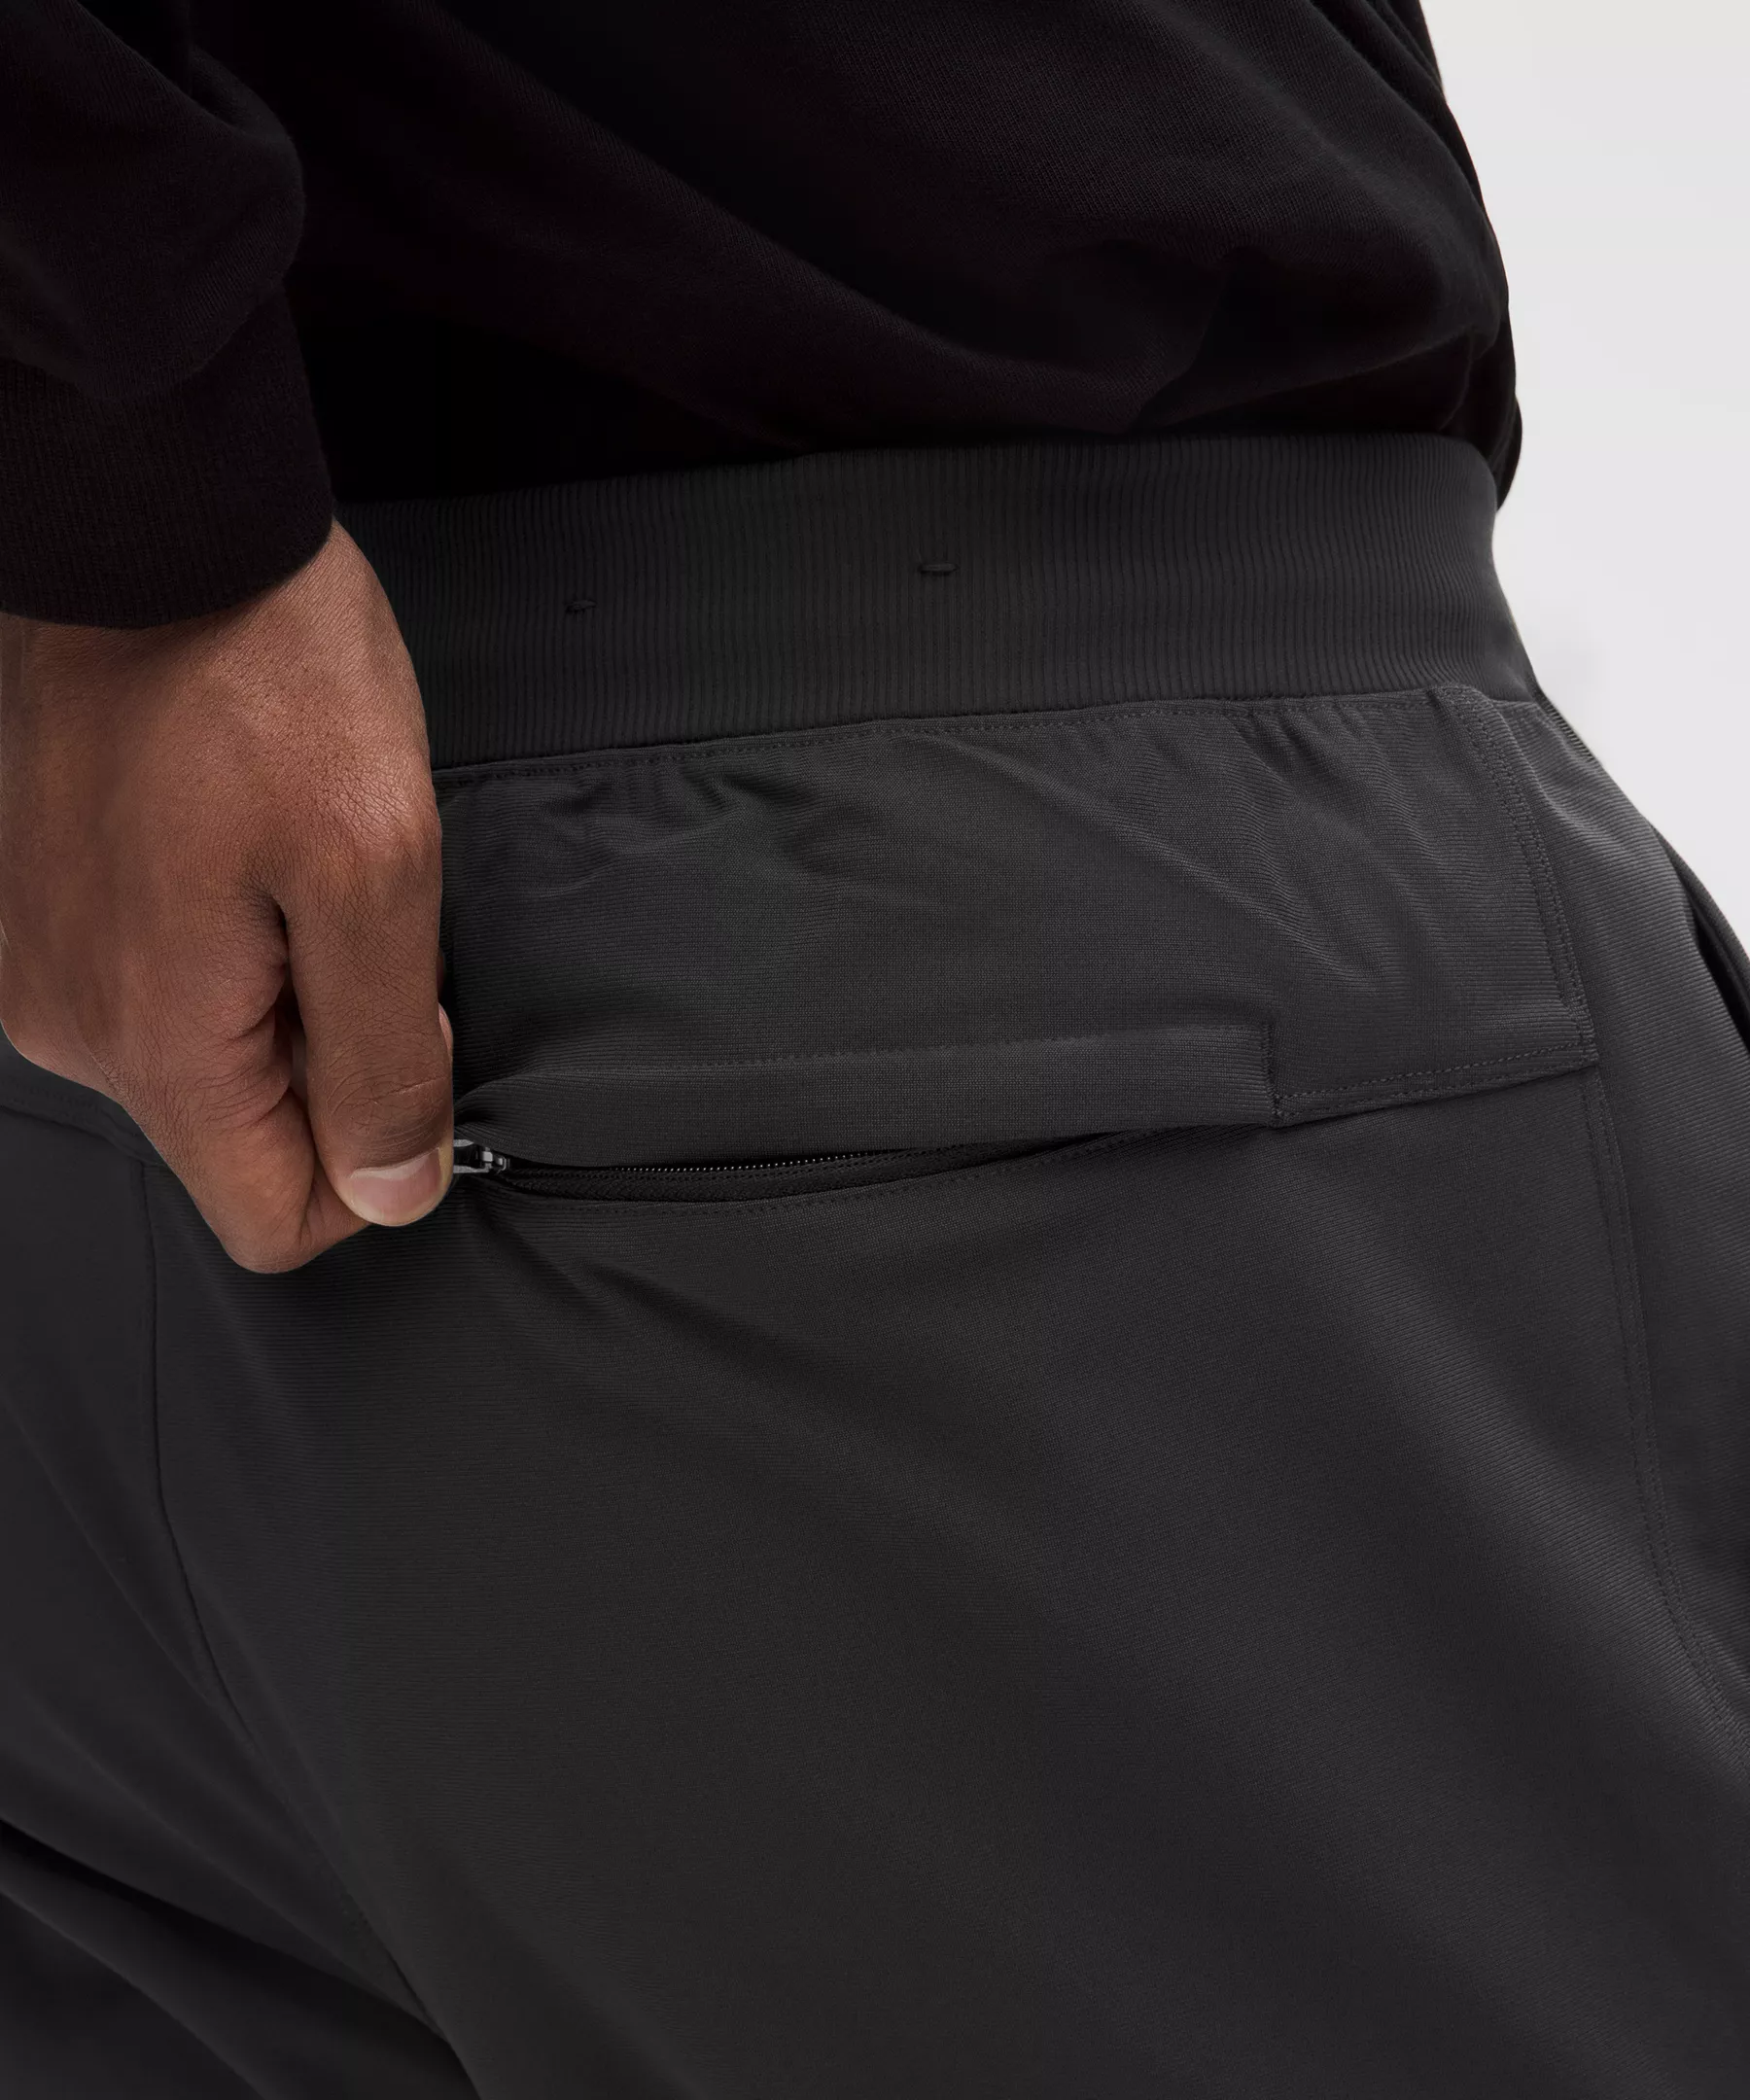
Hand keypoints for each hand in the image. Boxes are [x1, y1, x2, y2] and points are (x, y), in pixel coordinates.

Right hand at [0, 518, 453, 1271]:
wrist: (148, 529)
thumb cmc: (265, 674)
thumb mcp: (376, 868)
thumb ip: (383, 1055)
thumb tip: (391, 1193)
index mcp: (152, 1040)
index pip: (274, 1220)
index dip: (373, 1163)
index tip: (410, 1035)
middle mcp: (69, 1025)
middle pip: (240, 1137)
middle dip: (329, 1056)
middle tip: (356, 913)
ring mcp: (40, 963)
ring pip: (199, 1057)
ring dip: (277, 989)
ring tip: (291, 857)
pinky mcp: (37, 904)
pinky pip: (150, 982)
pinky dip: (219, 939)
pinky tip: (238, 840)